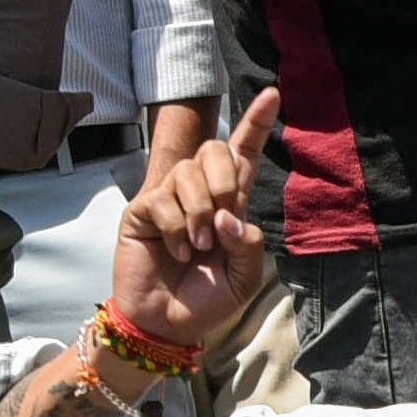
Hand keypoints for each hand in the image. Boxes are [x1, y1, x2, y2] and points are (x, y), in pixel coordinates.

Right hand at [112, 89, 279, 348]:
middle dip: (224, 180)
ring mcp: (169, 199)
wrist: (168, 323)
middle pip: (215, 150)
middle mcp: (201, 193)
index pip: (244, 154)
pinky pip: (164, 201)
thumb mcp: (244, 276)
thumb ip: (249, 243)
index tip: (272, 93)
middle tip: (221, 223)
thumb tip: (229, 216)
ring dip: (199, 213)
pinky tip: (177, 250)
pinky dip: (177, 229)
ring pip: (188, 174)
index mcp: (231, 204)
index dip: (256, 123)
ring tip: (197, 248)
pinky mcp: (143, 211)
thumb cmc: (208, 299)